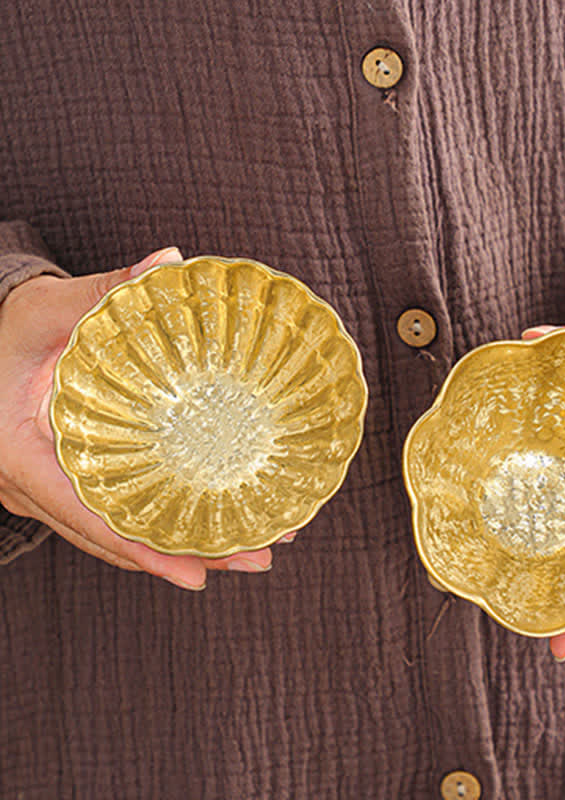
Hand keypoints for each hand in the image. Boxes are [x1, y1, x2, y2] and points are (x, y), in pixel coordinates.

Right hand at [0, 247, 293, 588]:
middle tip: (253, 559)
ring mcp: (50, 490)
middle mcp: (35, 486)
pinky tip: (205, 522)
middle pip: (115, 538)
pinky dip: (158, 526)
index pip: (87, 517)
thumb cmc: (3, 327)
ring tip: (248, 549)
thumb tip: (168, 263)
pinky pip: (113, 514)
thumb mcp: (47, 309)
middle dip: (184, 555)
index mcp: (22, 456)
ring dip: (180, 546)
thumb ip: (104, 291)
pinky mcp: (67, 480)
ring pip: (118, 533)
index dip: (142, 550)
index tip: (196, 572)